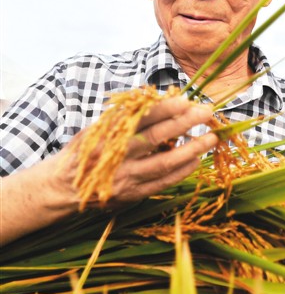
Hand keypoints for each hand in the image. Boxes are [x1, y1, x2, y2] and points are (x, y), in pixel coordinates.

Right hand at [1, 97, 216, 243]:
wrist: (64, 187)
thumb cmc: (86, 150)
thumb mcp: (98, 127)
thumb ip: (125, 116)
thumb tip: (159, 100)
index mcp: (107, 134)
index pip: (140, 117)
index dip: (164, 108)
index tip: (186, 99)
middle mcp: (117, 156)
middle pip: (156, 138)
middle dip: (184, 123)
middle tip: (206, 112)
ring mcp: (126, 177)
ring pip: (165, 163)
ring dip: (191, 150)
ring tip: (211, 138)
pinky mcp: (132, 194)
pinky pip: (163, 182)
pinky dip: (182, 171)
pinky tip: (196, 160)